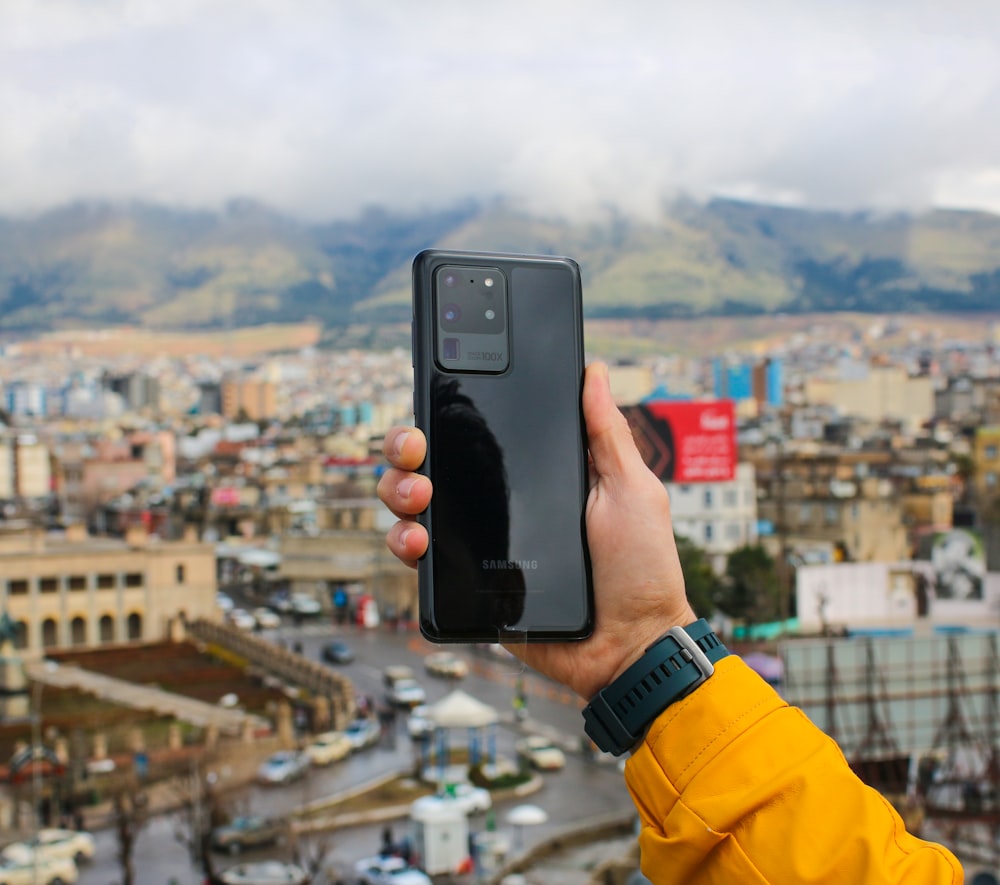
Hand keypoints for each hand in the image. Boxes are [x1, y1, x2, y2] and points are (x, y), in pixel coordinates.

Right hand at [378, 362, 695, 699]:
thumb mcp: (630, 490)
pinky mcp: (466, 584)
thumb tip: (596, 372)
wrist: (629, 645)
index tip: (435, 399)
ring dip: (399, 491)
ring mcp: (478, 543)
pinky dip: (404, 544)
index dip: (449, 414)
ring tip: (421, 499)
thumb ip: (607, 433)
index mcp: (533, 475)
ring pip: (412, 506)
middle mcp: (498, 504)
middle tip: (416, 450)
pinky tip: (419, 541)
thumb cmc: (641, 568)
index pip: (479, 435)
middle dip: (406, 447)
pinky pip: (419, 559)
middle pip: (431, 463)